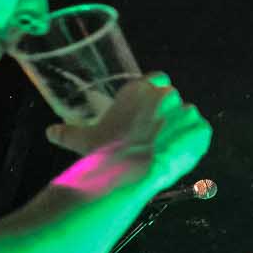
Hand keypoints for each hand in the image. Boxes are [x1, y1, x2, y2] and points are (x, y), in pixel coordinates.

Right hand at [46, 74, 210, 192]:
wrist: (128, 172)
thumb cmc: (104, 151)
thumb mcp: (83, 138)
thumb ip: (68, 132)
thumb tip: (51, 132)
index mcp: (142, 88)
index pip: (157, 80)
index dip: (154, 96)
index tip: (148, 112)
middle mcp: (167, 95)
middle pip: (172, 100)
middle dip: (166, 115)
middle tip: (153, 136)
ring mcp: (187, 112)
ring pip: (187, 118)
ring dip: (180, 130)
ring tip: (165, 149)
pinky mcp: (201, 131)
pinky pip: (201, 134)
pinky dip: (194, 143)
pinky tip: (179, 154)